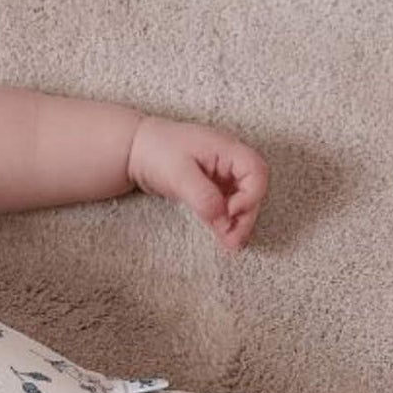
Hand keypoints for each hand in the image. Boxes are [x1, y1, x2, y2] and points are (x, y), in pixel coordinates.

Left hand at [127, 116, 268, 254]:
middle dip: (246, 216)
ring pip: (244, 199)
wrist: (136, 149)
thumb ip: (203, 197)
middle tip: (233, 240)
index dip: (250, 195)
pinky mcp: (214, 186)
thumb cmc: (157, 152)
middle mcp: (230, 160)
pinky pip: (229, 203)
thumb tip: (223, 220)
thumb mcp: (179, 175)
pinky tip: (222, 234)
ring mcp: (224, 173)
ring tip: (229, 244)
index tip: (229, 212)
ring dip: (239, 222)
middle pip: (254, 189)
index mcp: (227, 149)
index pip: (257, 172)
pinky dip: (228, 220)